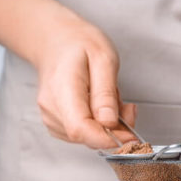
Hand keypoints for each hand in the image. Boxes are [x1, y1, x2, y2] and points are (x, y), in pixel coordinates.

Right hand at [34, 13, 136, 148]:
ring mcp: (50, 117)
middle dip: (114, 129)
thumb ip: (106, 93)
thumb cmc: (80, 45)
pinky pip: (83, 134)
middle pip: (86, 136)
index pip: (80, 128)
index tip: (130, 137)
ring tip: (109, 98)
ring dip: (107, 126)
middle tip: (127, 106)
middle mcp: (52, 107)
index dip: (107, 139)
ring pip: (87, 137)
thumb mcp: (103, 59)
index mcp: (62, 88)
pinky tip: (99, 106)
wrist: (56, 41)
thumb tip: (109, 123)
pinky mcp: (55, 123)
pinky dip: (98, 126)